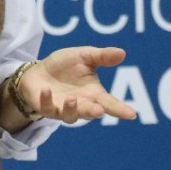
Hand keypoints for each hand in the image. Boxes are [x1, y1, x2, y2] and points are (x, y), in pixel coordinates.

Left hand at [17, 46, 135, 123]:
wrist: (38, 71)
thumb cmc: (64, 66)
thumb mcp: (84, 56)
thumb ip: (102, 56)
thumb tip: (122, 53)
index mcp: (93, 93)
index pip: (110, 103)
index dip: (120, 109)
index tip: (132, 114)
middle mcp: (81, 104)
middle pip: (90, 113)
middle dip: (94, 112)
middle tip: (100, 110)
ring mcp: (63, 108)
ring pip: (70, 116)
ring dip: (71, 109)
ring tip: (71, 99)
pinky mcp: (47, 108)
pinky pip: (48, 108)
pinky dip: (47, 100)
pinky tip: (46, 90)